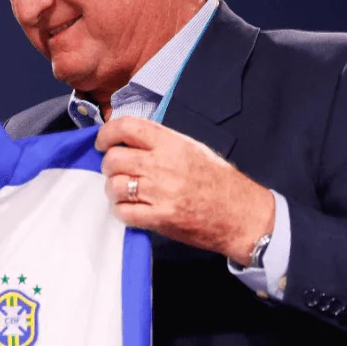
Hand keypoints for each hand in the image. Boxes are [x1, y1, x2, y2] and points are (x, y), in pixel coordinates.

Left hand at [96, 116, 274, 264]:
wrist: (243, 216)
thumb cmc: (219, 181)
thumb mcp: (193, 148)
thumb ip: (161, 142)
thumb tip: (128, 138)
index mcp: (171, 144)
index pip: (126, 127)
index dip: (107, 133)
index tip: (103, 142)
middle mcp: (163, 165)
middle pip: (114, 159)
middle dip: (108, 165)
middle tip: (117, 171)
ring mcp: (160, 193)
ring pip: (114, 186)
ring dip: (113, 189)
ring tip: (123, 191)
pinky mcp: (160, 218)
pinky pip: (123, 212)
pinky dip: (121, 211)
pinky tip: (130, 209)